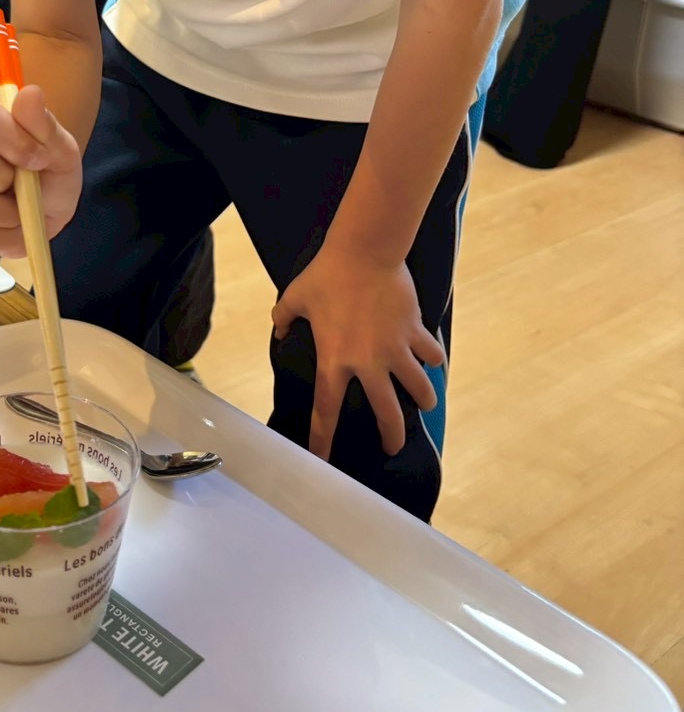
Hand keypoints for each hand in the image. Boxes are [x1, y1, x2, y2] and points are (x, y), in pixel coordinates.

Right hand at [0, 86, 81, 256]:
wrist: (43, 207)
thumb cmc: (49, 172)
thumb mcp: (61, 151)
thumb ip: (45, 125)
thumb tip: (30, 93)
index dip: (12, 140)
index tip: (40, 159)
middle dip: (0, 177)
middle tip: (26, 190)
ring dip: (2, 214)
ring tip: (22, 214)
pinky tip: (9, 230)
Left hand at [272, 242, 443, 458]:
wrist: (365, 251)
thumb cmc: (327, 274)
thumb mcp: (295, 297)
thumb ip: (284, 319)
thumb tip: (278, 330)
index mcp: (335, 360)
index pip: (327, 411)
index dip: (324, 439)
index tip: (324, 460)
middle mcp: (369, 362)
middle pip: (387, 414)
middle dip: (393, 436)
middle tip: (392, 446)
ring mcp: (396, 348)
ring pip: (419, 388)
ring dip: (423, 399)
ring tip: (424, 404)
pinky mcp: (415, 331)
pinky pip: (431, 354)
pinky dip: (434, 361)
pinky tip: (433, 363)